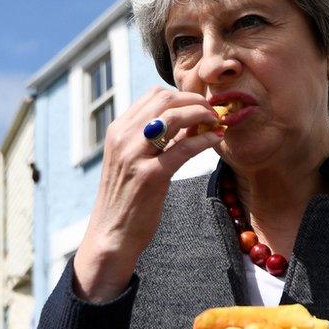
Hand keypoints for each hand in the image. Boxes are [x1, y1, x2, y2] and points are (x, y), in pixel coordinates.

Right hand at [73, 86, 222, 301]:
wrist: (111, 233)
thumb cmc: (127, 198)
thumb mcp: (135, 160)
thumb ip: (157, 139)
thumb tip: (190, 120)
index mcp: (118, 131)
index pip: (154, 96)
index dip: (183, 95)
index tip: (201, 105)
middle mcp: (123, 138)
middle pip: (165, 99)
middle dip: (195, 101)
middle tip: (213, 112)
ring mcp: (134, 156)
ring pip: (174, 117)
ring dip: (201, 114)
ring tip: (216, 122)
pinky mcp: (150, 176)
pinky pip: (183, 147)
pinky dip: (204, 139)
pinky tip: (215, 140)